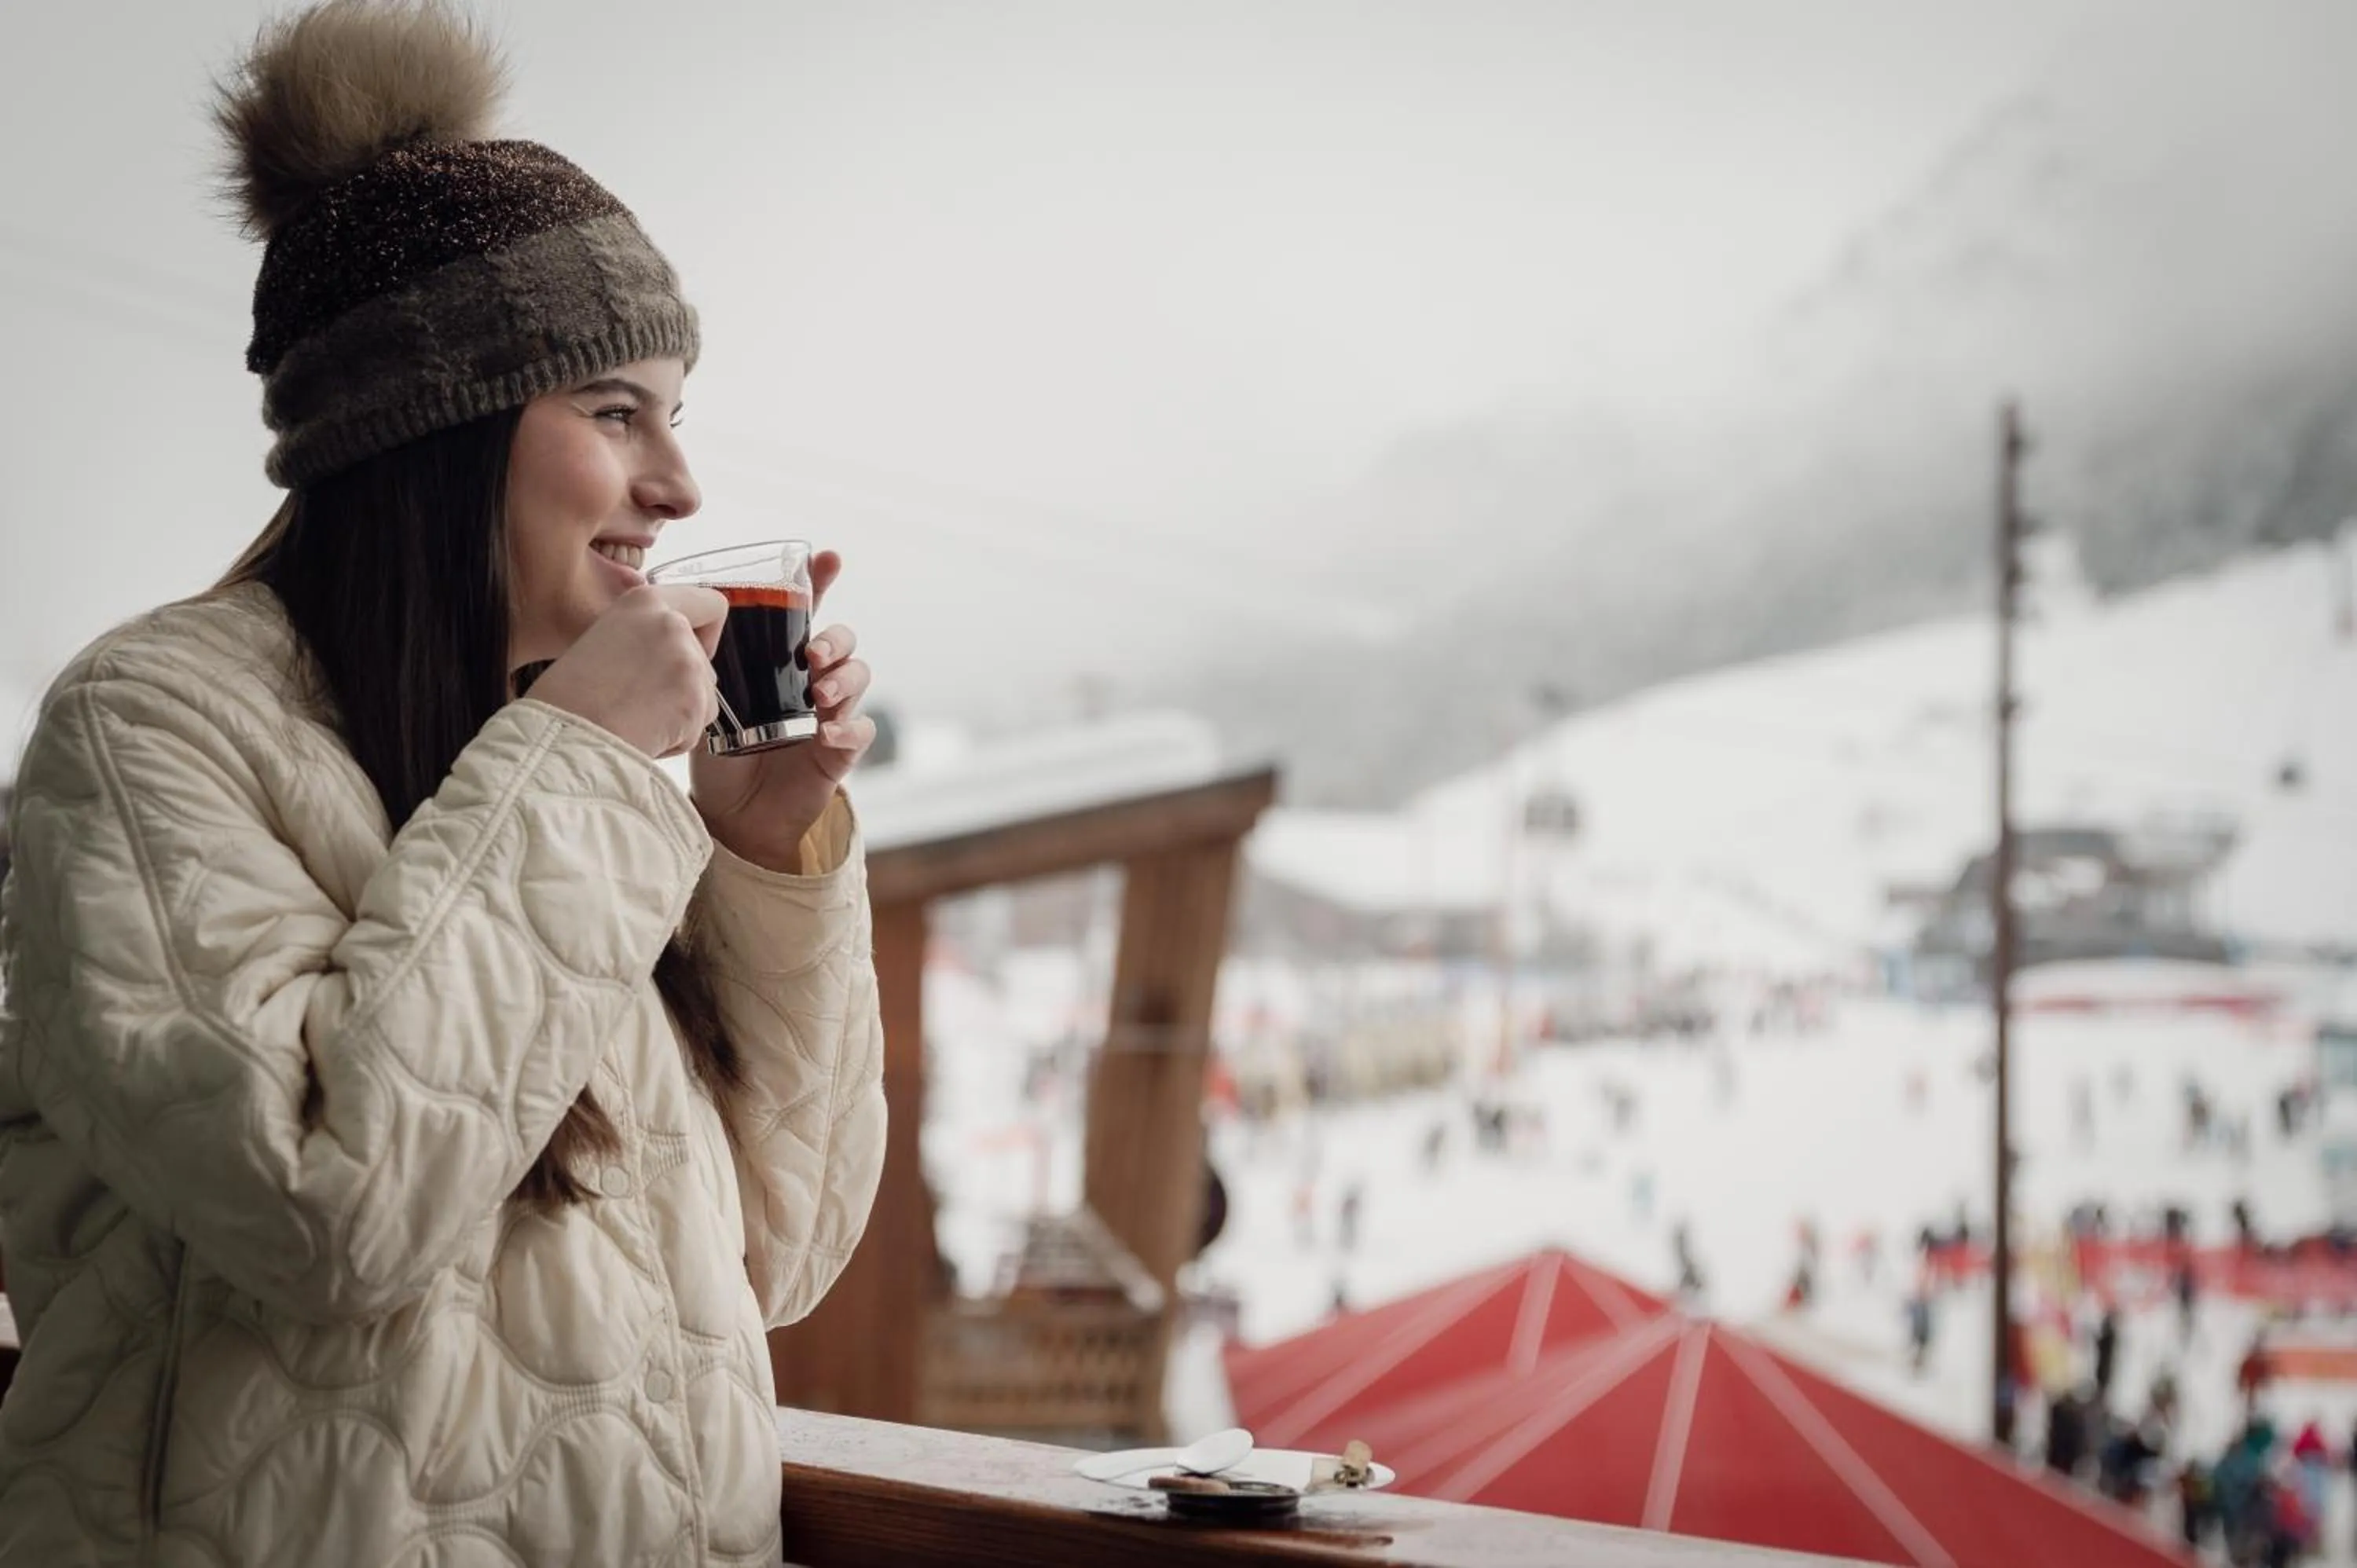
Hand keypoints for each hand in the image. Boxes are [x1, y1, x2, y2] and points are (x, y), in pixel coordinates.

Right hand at [526, 584, 728, 758]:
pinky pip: (698, 726)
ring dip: (680, 713)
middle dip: (684, 685)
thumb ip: (645, 637)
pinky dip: (677, 737)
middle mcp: (671, 623)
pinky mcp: (695, 700)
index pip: (709, 604)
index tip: (689, 651)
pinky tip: (642, 734)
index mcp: (644, 601)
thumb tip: (672, 655)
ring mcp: (687, 661)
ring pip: (705, 695)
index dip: (705, 632)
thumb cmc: (568, 698)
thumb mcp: (605, 640)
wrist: (563, 736)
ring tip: (634, 718)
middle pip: (705, 659)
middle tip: (641, 700)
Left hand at [691, 550, 876, 867]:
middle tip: (812, 654)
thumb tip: (684, 616)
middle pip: (843, 643)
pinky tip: (828, 736)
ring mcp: (830, 716)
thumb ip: (704, 665)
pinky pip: (861, 732)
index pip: (805, 614)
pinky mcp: (839, 754)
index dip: (820, 582)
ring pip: (859, 679)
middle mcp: (810, 683)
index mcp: (779, 663)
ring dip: (845, 680)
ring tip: (819, 696)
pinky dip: (850, 729)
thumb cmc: (717, 754)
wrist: (729, 816)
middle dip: (835, 640)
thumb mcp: (706, 700)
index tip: (828, 558)